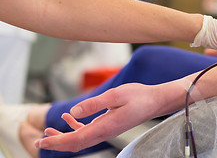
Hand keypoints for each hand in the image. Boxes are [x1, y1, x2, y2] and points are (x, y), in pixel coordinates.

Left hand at [34, 83, 160, 151]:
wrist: (154, 101)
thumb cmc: (139, 96)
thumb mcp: (116, 95)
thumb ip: (95, 103)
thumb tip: (74, 111)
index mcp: (106, 126)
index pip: (77, 139)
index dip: (58, 141)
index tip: (42, 141)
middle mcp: (105, 132)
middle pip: (76, 143)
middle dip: (57, 143)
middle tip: (39, 140)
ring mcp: (107, 130)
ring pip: (81, 139)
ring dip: (64, 136)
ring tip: (48, 131)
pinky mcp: (109, 125)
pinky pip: (89, 130)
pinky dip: (76, 126)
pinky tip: (70, 117)